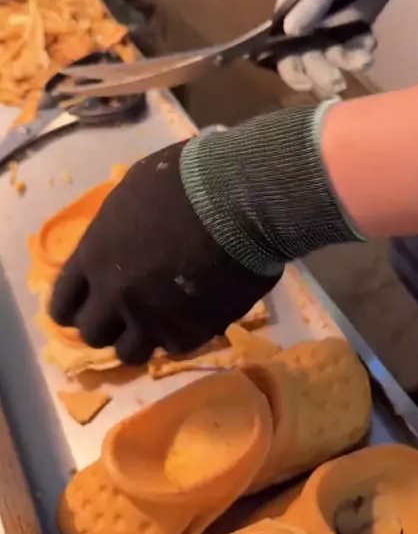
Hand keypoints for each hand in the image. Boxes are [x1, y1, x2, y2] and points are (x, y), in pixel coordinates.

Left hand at [49, 106, 358, 364]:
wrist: (239, 201)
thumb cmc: (187, 180)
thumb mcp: (132, 192)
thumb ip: (114, 229)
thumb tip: (115, 240)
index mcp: (94, 257)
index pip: (63, 304)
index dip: (75, 307)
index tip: (90, 304)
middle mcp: (115, 296)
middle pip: (92, 334)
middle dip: (107, 324)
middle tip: (127, 312)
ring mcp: (151, 319)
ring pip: (130, 354)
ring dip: (141, 337)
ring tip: (161, 320)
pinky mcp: (190, 333)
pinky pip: (175, 347)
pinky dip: (181, 334)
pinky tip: (195, 313)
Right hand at [277, 0, 417, 96]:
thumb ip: (312, 4)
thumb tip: (290, 32)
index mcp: (291, 8)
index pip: (281, 48)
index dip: (290, 69)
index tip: (305, 82)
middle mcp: (308, 22)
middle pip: (307, 60)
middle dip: (320, 73)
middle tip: (339, 84)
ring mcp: (332, 25)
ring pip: (332, 57)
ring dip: (345, 64)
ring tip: (364, 61)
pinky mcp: (356, 26)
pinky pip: (354, 48)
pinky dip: (361, 52)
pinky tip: (370, 46)